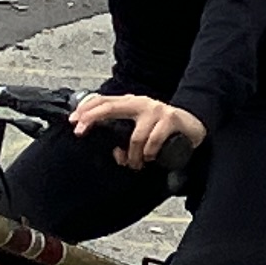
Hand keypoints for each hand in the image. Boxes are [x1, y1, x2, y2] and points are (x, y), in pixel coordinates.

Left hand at [71, 90, 205, 172]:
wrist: (192, 123)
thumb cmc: (162, 128)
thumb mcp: (139, 128)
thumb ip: (123, 137)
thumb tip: (115, 153)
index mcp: (131, 103)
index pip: (104, 101)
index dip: (87, 110)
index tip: (73, 121)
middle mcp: (141, 103)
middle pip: (110, 106)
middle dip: (92, 117)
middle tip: (80, 130)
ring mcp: (156, 110)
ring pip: (134, 136)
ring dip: (133, 155)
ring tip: (136, 163)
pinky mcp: (170, 119)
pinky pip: (153, 140)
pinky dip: (149, 153)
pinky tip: (150, 157)